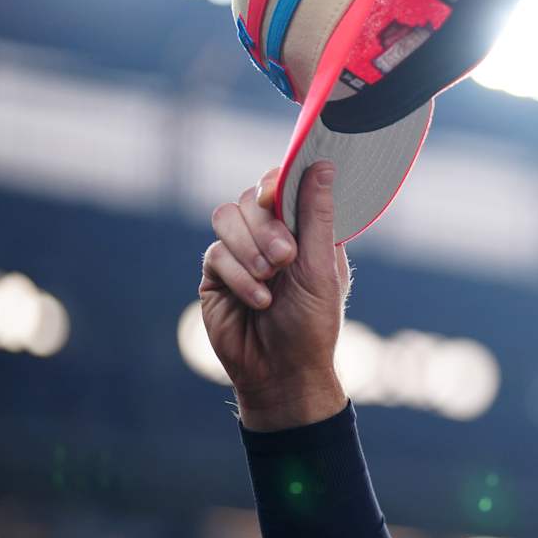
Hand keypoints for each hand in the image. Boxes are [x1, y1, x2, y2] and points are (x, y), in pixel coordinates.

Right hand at [200, 161, 350, 430]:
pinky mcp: (216, 274)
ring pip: (225, 218)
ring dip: (249, 249)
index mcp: (303, 230)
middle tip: (285, 258)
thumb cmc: (311, 324)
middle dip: (266, 228)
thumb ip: (317, 217)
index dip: (274, 183)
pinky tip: (257, 301)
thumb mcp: (322, 268)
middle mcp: (270, 235)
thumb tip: (322, 165)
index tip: (274, 195)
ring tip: (270, 281)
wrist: (282, 372)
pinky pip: (215, 253)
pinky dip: (239, 277)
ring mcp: (240, 252)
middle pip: (249, 199)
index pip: (280, 185)